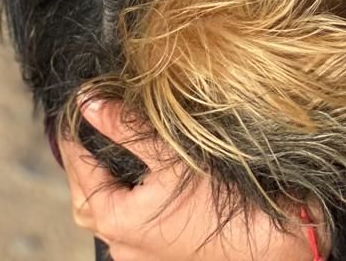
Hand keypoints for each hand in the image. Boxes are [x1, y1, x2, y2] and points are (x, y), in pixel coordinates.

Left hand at [61, 98, 326, 260]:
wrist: (272, 244)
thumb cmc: (224, 200)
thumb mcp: (171, 153)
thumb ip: (126, 127)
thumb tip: (89, 101)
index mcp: (115, 220)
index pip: (78, 167)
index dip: (73, 132)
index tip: (76, 103)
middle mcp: (122, 244)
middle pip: (86, 197)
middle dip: (82, 161)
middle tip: (85, 124)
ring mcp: (142, 253)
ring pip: (107, 214)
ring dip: (104, 181)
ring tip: (110, 147)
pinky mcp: (162, 254)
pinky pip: (130, 225)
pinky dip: (127, 197)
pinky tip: (142, 177)